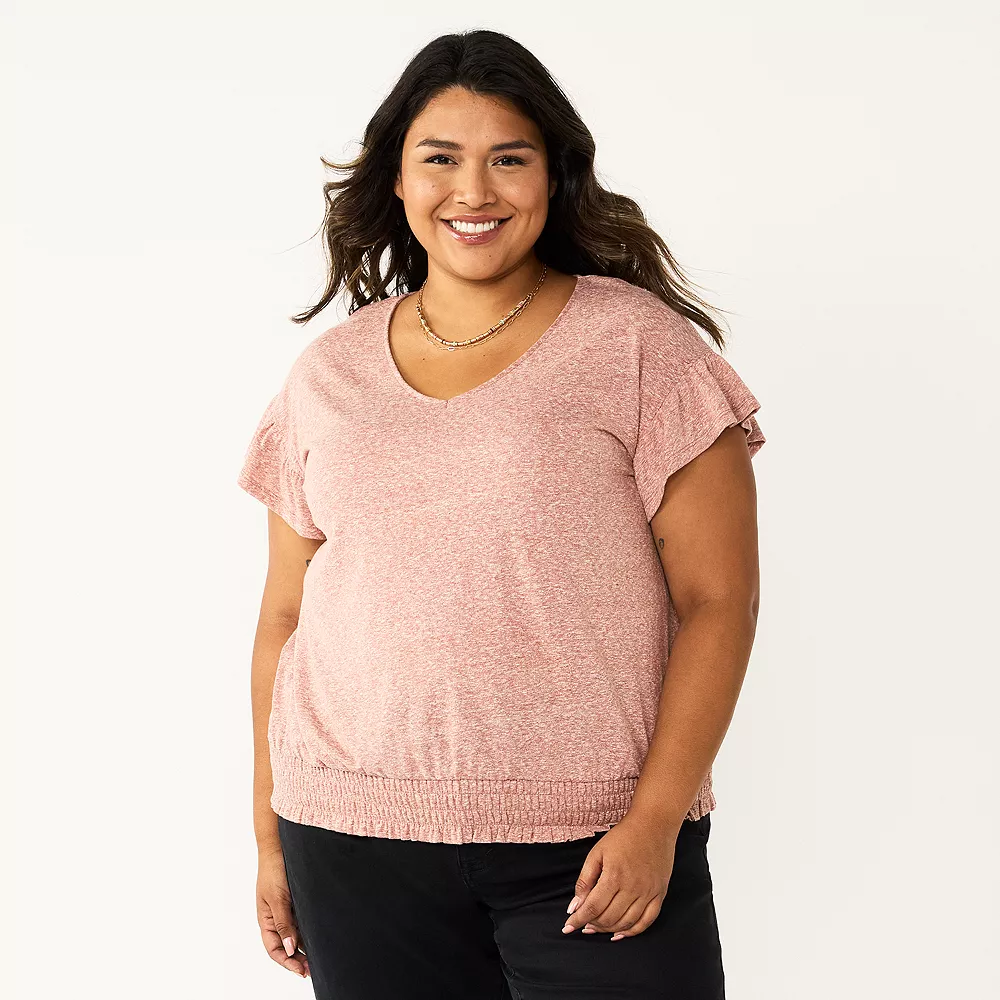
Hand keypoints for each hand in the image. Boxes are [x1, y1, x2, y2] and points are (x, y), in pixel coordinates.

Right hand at [256, 845, 309, 978]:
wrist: (279, 846)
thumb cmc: (273, 870)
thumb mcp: (277, 898)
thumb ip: (283, 922)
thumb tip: (289, 948)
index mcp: (265, 920)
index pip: (274, 949)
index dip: (287, 962)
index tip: (302, 970)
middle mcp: (276, 918)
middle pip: (286, 946)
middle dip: (297, 959)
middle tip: (313, 969)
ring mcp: (287, 910)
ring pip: (295, 935)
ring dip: (305, 947)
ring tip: (319, 957)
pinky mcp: (296, 901)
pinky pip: (302, 921)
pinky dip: (309, 931)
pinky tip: (320, 936)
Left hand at [560, 811, 682, 940]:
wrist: (653, 824)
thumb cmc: (623, 836)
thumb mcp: (597, 852)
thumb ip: (584, 879)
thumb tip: (575, 905)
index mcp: (614, 876)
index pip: (593, 907)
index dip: (578, 920)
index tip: (568, 927)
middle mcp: (632, 888)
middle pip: (608, 918)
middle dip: (592, 924)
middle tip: (582, 923)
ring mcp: (648, 893)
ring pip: (626, 923)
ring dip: (608, 930)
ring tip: (596, 928)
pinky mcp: (660, 894)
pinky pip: (647, 921)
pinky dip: (632, 931)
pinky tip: (620, 933)